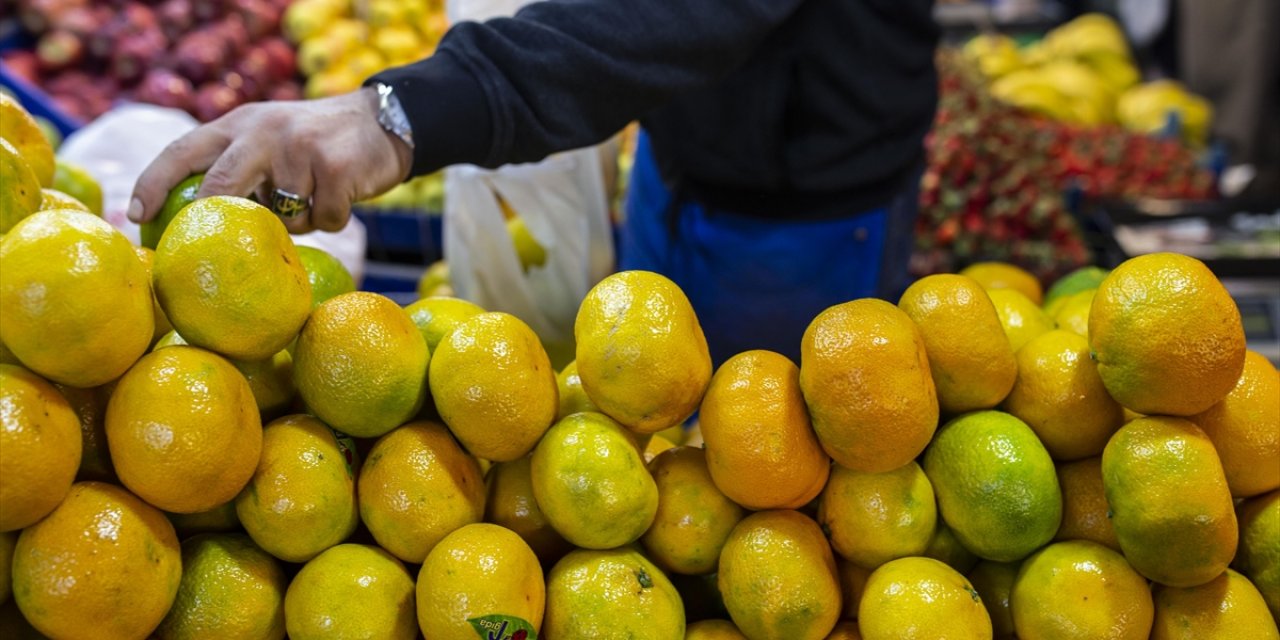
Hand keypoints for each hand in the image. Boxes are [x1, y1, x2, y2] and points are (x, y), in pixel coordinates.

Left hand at [128, 88, 412, 232]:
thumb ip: (240, 167)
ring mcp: (301, 147)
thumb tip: (201, 226)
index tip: (136, 216)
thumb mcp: (270, 138)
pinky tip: (341, 200)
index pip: (183, 150)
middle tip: (205, 246)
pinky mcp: (336, 168)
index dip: (153, 183)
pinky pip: (323, 220)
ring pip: (282, 214)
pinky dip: (331, 220)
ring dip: (297, 222)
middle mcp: (264, 131)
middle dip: (211, 218)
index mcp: (240, 123)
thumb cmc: (318, 143)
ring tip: (311, 203)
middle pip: (220, 184)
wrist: (385, 121)